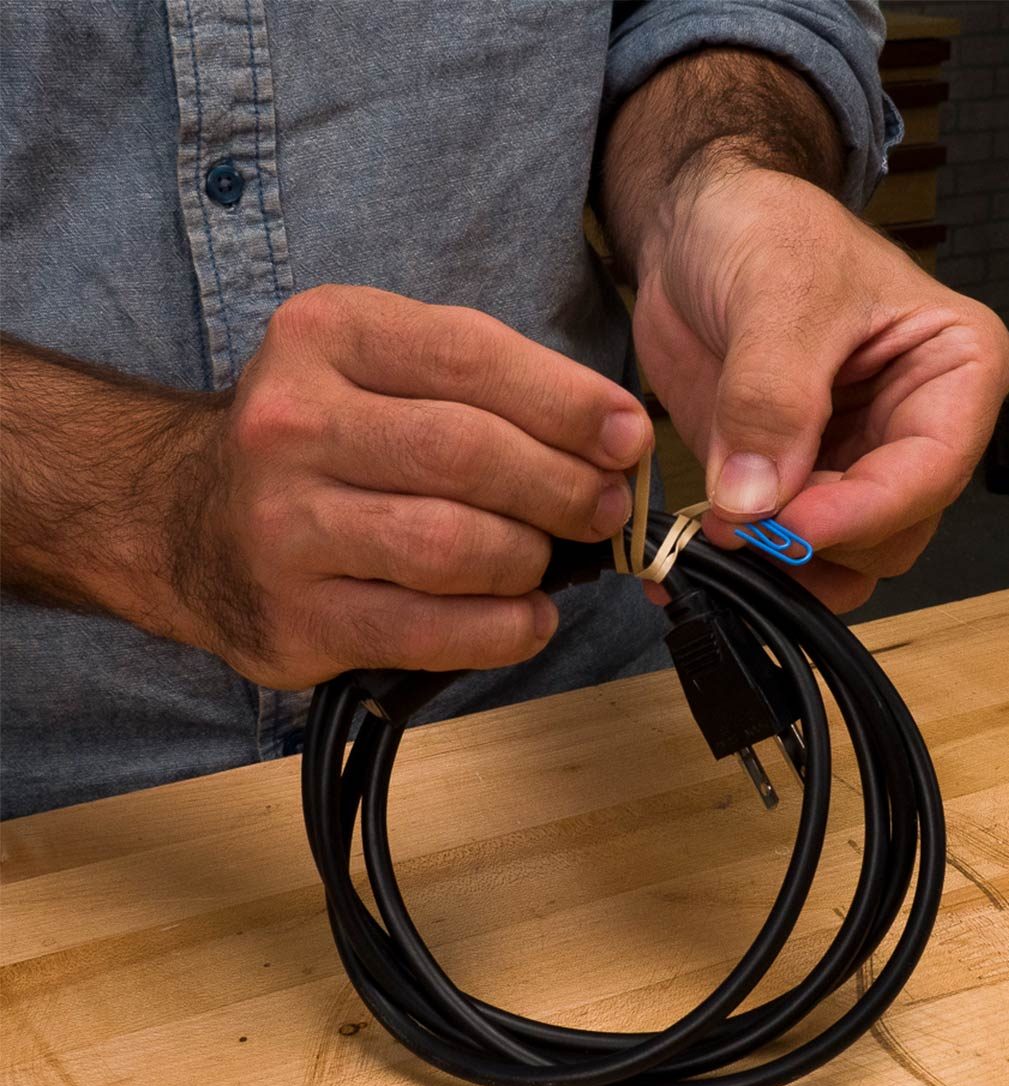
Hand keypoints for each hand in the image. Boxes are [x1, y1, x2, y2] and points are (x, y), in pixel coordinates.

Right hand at [180, 286, 650, 685]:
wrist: (185, 521)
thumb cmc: (320, 440)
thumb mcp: (380, 368)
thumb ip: (486, 386)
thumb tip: (613, 437)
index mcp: (326, 336)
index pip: (469, 358)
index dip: (568, 403)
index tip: (627, 438)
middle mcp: (291, 423)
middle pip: (466, 453)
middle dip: (561, 487)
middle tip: (603, 509)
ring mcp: (284, 525)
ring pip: (451, 546)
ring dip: (530, 560)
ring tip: (549, 561)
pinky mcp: (294, 617)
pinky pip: (427, 631)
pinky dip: (502, 630)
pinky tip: (527, 618)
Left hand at [632, 167, 1008, 610]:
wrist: (694, 234)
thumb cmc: (762, 230)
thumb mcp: (776, 294)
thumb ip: (772, 397)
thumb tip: (758, 501)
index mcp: (954, 371)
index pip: (932, 469)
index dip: (863, 511)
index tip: (789, 522)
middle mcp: (915, 430)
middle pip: (893, 533)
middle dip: (818, 540)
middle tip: (740, 522)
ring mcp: (852, 467)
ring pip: (843, 560)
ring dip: (783, 567)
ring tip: (719, 536)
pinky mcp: (792, 486)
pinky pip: (784, 552)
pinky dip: (746, 562)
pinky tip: (700, 549)